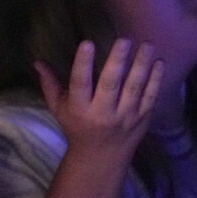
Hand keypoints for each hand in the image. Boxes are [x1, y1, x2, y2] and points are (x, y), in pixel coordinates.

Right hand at [34, 39, 164, 160]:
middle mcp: (103, 113)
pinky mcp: (142, 118)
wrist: (102, 158)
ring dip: (142, 65)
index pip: (80, 83)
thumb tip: (37, 61)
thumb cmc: (77, 127)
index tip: (87, 42)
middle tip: (124, 39)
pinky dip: (156, 79)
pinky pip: (150, 97)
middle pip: (111, 85)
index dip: (83, 64)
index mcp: (80, 109)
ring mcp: (125, 116)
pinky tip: (159, 62)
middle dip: (117, 61)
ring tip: (147, 45)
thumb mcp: (59, 109)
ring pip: (134, 88)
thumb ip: (50, 84)